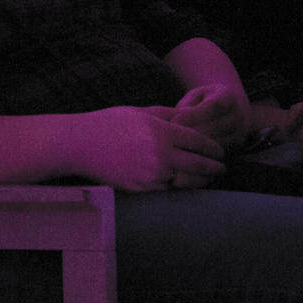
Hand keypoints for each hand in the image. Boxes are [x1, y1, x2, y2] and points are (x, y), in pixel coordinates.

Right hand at [73, 106, 225, 192]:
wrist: (79, 145)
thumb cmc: (108, 124)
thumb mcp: (140, 112)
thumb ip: (168, 115)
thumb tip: (190, 117)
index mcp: (162, 132)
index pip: (198, 142)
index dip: (213, 148)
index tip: (221, 151)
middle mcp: (160, 155)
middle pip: (198, 165)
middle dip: (214, 167)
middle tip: (222, 168)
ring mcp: (151, 175)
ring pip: (186, 182)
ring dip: (201, 181)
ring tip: (208, 179)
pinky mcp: (141, 189)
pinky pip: (168, 190)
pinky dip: (179, 187)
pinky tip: (185, 185)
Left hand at [165, 85, 247, 152]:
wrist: (232, 110)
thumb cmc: (205, 101)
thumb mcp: (196, 95)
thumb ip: (187, 104)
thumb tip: (178, 119)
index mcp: (228, 97)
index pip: (213, 106)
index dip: (193, 115)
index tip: (174, 121)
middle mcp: (237, 117)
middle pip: (212, 129)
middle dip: (189, 134)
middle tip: (168, 138)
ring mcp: (238, 134)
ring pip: (212, 145)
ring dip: (193, 146)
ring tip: (174, 147)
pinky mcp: (234, 148)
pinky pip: (215, 154)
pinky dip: (199, 154)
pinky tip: (184, 154)